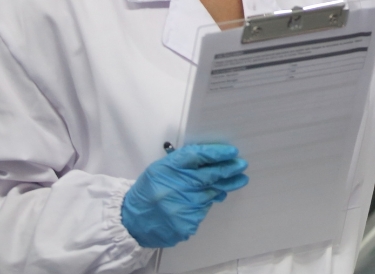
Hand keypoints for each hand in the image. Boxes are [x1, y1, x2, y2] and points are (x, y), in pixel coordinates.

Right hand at [121, 143, 248, 247]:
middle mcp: (177, 186)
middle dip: (229, 169)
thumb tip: (214, 160)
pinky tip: (199, 202)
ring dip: (222, 187)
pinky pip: (203, 211)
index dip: (218, 153)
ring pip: (210, 194)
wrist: (133, 220)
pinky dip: (204, 205)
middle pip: (210, 175)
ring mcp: (183, 206)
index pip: (198, 155)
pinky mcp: (187, 223)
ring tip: (233, 182)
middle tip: (242, 165)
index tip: (232, 152)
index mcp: (169, 168)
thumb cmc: (150, 190)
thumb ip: (185, 162)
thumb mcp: (162, 168)